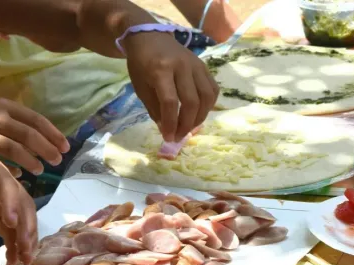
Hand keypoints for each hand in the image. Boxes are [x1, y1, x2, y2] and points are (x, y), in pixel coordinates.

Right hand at [0, 98, 68, 174]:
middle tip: (58, 160)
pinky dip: (15, 169)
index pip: (35, 118)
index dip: (53, 134)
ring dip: (33, 161)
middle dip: (48, 149)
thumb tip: (43, 141)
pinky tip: (21, 175)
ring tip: (41, 170)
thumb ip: (13, 124)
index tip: (65, 146)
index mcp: (2, 104)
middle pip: (30, 134)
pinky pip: (2, 161)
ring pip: (18, 149)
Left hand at [0, 133, 37, 264]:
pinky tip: (12, 259)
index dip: (11, 202)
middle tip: (25, 250)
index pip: (5, 183)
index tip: (11, 223)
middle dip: (26, 226)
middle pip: (22, 202)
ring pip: (20, 216)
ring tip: (24, 260)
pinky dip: (13, 242)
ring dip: (25, 237)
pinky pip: (8, 227)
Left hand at [76, 0, 218, 141]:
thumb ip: (155, 109)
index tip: (168, 138)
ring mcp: (195, 65)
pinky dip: (208, 106)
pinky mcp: (204, 66)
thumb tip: (168, 130)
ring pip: (207, 97)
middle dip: (186, 124)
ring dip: (200, 117)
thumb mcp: (140, 87)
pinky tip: (199, 113)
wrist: (150, 37)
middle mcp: (181, 66)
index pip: (170, 102)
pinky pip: (212, 89)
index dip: (171, 123)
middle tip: (179, 136)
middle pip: (192, 101)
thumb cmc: (141, 64)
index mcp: (160, 70)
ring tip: (190, 128)